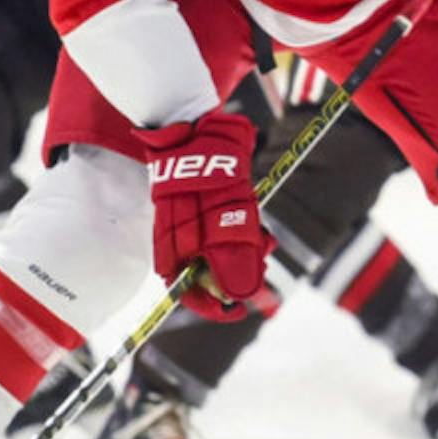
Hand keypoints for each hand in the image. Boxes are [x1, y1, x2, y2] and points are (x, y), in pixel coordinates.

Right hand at [142, 110, 268, 320]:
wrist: (199, 129)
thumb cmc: (207, 175)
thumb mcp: (225, 223)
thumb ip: (232, 260)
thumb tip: (240, 297)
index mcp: (172, 252)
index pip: (189, 293)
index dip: (215, 305)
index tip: (240, 309)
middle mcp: (179, 242)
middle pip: (208, 276)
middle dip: (238, 276)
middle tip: (262, 263)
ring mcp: (191, 225)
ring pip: (221, 255)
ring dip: (247, 253)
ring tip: (265, 242)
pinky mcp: (205, 211)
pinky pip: (225, 233)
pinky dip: (244, 235)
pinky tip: (259, 229)